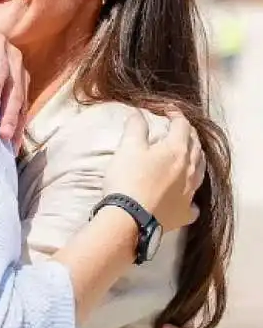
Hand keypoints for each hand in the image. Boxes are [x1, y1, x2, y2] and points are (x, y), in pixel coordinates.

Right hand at [104, 111, 204, 230]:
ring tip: (190, 154)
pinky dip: (191, 196)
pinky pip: (193, 203)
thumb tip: (138, 114)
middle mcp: (189, 169)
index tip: (167, 110)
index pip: (182, 125)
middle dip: (188, 134)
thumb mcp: (128, 147)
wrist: (129, 217)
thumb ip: (135, 127)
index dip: (175, 114)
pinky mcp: (183, 212)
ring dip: (196, 159)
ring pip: (200, 171)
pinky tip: (187, 197)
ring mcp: (189, 192)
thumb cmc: (128, 179)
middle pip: (195, 146)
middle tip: (179, 129)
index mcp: (177, 150)